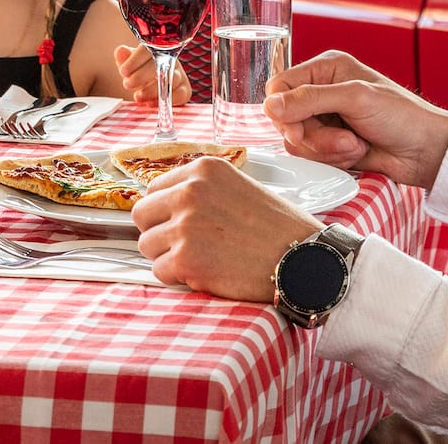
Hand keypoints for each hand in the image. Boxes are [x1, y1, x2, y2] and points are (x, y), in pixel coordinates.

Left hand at [115, 44, 192, 105]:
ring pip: (171, 79)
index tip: (123, 71)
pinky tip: (150, 103)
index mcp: (156, 48)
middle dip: (141, 76)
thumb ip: (123, 58)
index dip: (135, 60)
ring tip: (138, 96)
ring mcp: (179, 74)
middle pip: (161, 64)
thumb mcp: (128, 64)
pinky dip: (165, 100)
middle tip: (128, 84)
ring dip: (152, 89)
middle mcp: (170, 59)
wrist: (149, 86)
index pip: (148, 48)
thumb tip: (121, 51)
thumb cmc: (138, 72)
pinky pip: (180, 94)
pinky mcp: (184, 90)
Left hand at [132, 156, 319, 300]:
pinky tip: (205, 274)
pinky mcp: (187, 259)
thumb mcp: (240, 187)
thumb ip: (202, 190)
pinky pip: (159, 271)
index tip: (180, 223)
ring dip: (168, 256)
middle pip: (141, 215)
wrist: (306, 260)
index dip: (164, 211)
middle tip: (185, 245)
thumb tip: (166, 203)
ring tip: (202, 260)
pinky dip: (178, 278)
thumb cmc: (280, 228)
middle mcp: (189, 192)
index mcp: (203, 170)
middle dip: (158, 232)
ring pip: (146, 245)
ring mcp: (185, 225)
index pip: (153, 188)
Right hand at [263, 51, 447, 189]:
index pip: (279, 87)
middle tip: (344, 139)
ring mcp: (326, 120)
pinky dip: (334, 160)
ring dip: (327, 150)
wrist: (428, 152)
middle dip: (314, 136)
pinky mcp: (331, 145)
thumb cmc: (403, 116)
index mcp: (326, 69)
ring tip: (356, 145)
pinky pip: (312, 157)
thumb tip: (270, 106)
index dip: (283, 111)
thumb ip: (310, 99)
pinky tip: (358, 153)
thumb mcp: (355, 98)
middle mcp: (321, 92)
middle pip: (286, 119)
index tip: (298, 130)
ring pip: (298, 142)